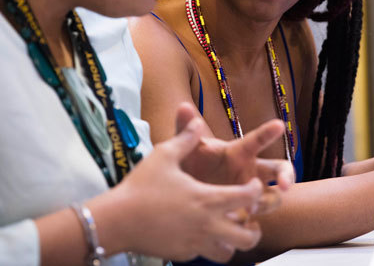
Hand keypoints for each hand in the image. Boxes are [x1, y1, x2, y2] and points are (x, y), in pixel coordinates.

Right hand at [94, 113, 267, 262]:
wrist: (117, 220)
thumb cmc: (141, 185)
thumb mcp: (164, 154)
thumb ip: (185, 138)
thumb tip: (196, 121)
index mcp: (208, 199)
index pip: (248, 197)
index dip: (257, 190)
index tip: (253, 185)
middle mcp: (208, 225)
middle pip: (248, 237)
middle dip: (255, 228)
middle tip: (251, 217)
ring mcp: (196, 243)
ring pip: (229, 254)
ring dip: (233, 242)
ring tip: (229, 230)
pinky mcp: (182, 254)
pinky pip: (205, 255)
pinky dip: (209, 246)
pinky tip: (200, 233)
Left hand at [175, 102, 293, 214]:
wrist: (180, 196)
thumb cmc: (190, 166)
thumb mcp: (187, 150)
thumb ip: (186, 130)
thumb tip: (182, 106)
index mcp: (239, 153)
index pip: (257, 140)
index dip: (268, 132)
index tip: (279, 124)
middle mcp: (250, 172)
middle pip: (280, 170)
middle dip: (287, 176)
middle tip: (284, 185)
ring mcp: (250, 194)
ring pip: (272, 198)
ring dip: (266, 203)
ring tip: (249, 209)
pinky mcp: (245, 214)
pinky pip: (257, 220)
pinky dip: (251, 223)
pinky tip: (240, 226)